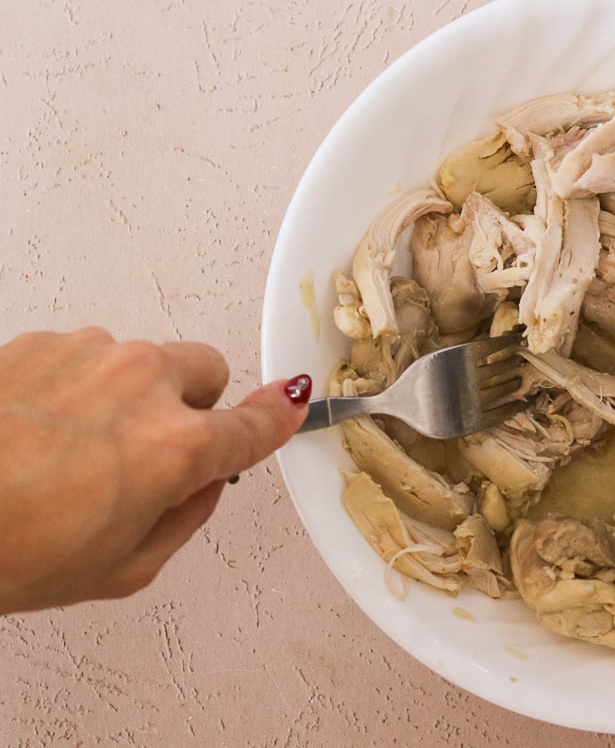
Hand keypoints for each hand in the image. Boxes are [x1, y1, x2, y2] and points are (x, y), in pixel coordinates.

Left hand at [0, 328, 310, 614]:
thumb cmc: (9, 547)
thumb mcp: (122, 569)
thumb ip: (184, 518)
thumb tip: (202, 484)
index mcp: (177, 446)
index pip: (255, 425)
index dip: (278, 417)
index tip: (290, 404)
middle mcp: (144, 384)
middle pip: (205, 371)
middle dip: (190, 405)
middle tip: (147, 451)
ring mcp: (91, 354)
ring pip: (142, 362)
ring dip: (127, 395)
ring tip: (71, 449)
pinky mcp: (42, 341)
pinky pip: (85, 358)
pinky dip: (76, 386)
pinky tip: (37, 430)